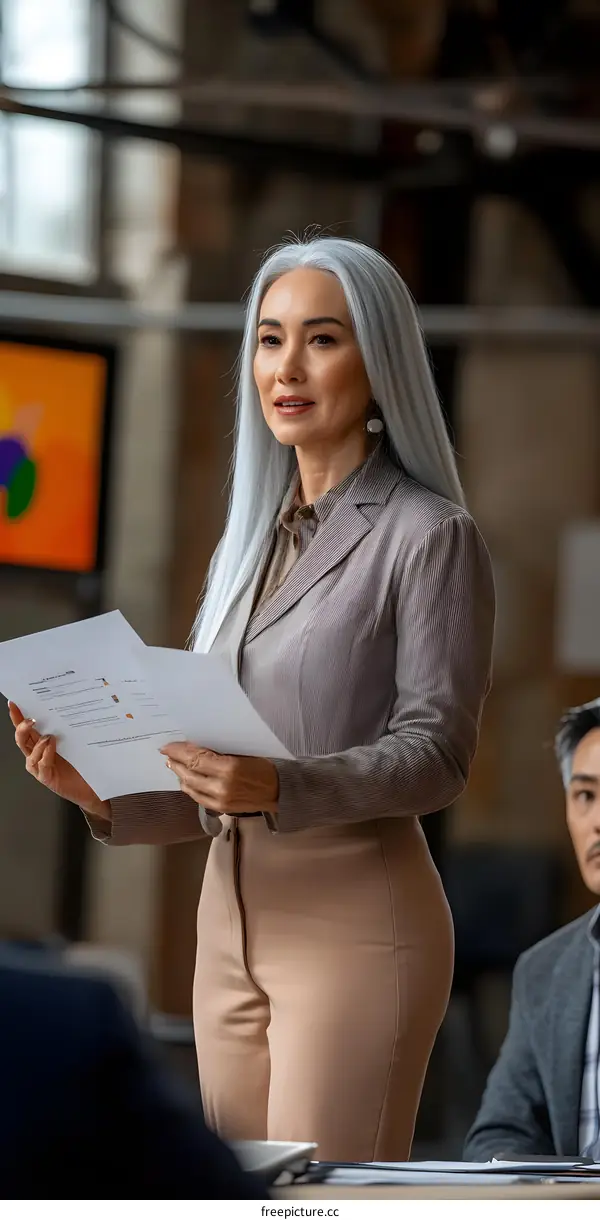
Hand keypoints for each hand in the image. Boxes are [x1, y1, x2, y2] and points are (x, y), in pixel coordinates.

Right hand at [8, 701, 110, 821]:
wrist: (91, 788)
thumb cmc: (83, 765)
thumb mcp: (75, 743)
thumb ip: (67, 729)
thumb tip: (66, 707)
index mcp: (42, 744)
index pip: (26, 729)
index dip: (17, 717)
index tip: (13, 703)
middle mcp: (38, 755)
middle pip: (22, 740)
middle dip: (22, 728)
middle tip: (30, 720)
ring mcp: (40, 768)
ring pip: (29, 754)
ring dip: (38, 743)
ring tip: (49, 737)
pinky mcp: (47, 778)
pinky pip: (41, 765)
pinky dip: (45, 754)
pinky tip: (52, 746)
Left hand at [160, 743, 278, 814]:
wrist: (279, 791)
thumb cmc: (263, 766)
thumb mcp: (242, 753)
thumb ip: (218, 753)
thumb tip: (195, 748)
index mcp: (228, 767)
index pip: (195, 758)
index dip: (178, 751)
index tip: (167, 746)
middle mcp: (221, 786)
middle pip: (189, 773)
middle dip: (175, 762)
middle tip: (168, 753)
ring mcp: (219, 800)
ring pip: (190, 787)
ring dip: (179, 774)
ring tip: (174, 765)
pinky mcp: (220, 809)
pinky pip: (197, 798)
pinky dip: (189, 787)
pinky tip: (186, 780)